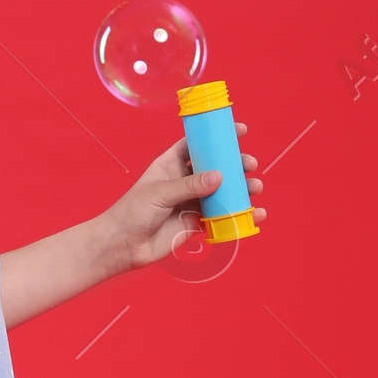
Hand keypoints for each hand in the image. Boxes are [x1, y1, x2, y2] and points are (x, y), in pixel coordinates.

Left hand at [99, 125, 266, 273]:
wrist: (123, 246)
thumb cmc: (132, 212)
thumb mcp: (159, 193)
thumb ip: (188, 185)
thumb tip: (219, 176)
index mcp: (171, 164)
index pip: (197, 144)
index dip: (217, 136)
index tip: (239, 131)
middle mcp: (184, 181)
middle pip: (216, 167)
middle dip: (235, 164)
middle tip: (249, 164)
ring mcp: (191, 202)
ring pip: (222, 192)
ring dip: (241, 189)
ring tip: (255, 189)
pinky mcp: (197, 223)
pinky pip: (221, 217)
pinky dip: (239, 215)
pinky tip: (254, 215)